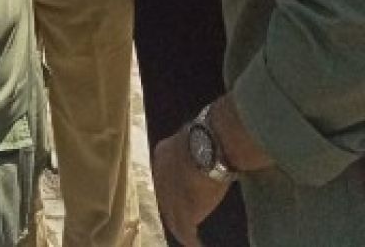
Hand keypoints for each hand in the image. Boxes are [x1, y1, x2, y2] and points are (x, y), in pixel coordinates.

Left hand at [152, 129, 229, 246]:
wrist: (210, 144)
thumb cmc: (210, 134)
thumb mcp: (197, 138)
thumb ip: (196, 149)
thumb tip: (206, 148)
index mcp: (163, 154)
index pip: (165, 177)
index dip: (173, 189)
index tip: (182, 196)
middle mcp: (160, 175)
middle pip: (165, 198)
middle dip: (174, 210)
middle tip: (184, 222)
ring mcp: (169, 195)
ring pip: (172, 217)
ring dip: (181, 229)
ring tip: (189, 238)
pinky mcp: (183, 211)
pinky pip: (185, 231)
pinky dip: (191, 240)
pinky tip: (196, 245)